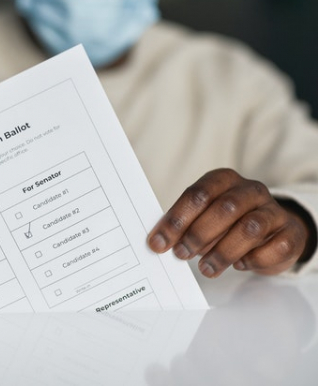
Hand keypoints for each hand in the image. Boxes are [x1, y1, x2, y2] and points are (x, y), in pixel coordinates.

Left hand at [147, 168, 312, 276]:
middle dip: (198, 234)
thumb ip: (185, 226)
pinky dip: (254, 259)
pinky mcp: (289, 233)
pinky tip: (240, 265)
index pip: (197, 195)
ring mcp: (273, 210)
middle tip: (182, 254)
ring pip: (249, 228)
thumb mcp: (204, 218)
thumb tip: (161, 242)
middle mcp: (250, 190)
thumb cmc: (228, 224)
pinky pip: (274, 247)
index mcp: (223, 180)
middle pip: (224, 208)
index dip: (176, 220)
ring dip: (223, 252)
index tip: (158, 242)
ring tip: (206, 268)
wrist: (271, 231)